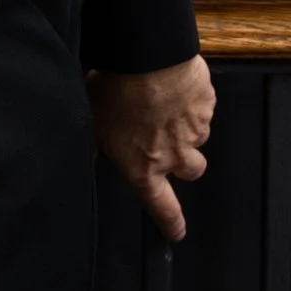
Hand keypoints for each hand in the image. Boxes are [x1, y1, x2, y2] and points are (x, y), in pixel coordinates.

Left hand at [89, 58, 216, 242]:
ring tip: (163, 103)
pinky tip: (173, 85)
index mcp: (143, 167)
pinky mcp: (207, 105)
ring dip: (185, 127)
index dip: (170, 222)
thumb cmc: (113, 90)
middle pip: (192, 171)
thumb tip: (83, 156)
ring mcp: (195, 130)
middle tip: (167, 142)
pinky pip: (203, 109)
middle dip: (184, 161)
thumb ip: (92, 145)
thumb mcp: (91, 122)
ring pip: (198, 138)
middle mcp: (174, 155)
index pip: (162, 207)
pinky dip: (191, 101)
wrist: (146, 58)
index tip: (177, 232)